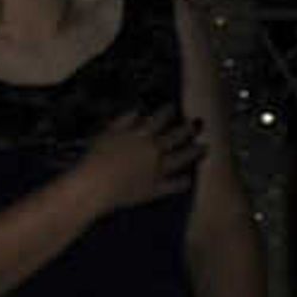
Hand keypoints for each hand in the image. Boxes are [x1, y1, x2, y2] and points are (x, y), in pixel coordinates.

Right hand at [76, 108, 204, 214]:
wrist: (92, 188)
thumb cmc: (93, 159)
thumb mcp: (105, 134)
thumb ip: (121, 121)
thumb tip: (137, 111)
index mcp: (142, 134)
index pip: (159, 118)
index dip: (167, 111)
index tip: (172, 107)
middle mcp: (154, 149)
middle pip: (176, 136)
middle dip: (187, 129)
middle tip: (196, 124)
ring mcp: (157, 170)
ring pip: (181, 158)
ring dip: (194, 152)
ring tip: (204, 147)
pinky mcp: (154, 189)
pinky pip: (172, 185)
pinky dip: (182, 182)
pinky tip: (188, 180)